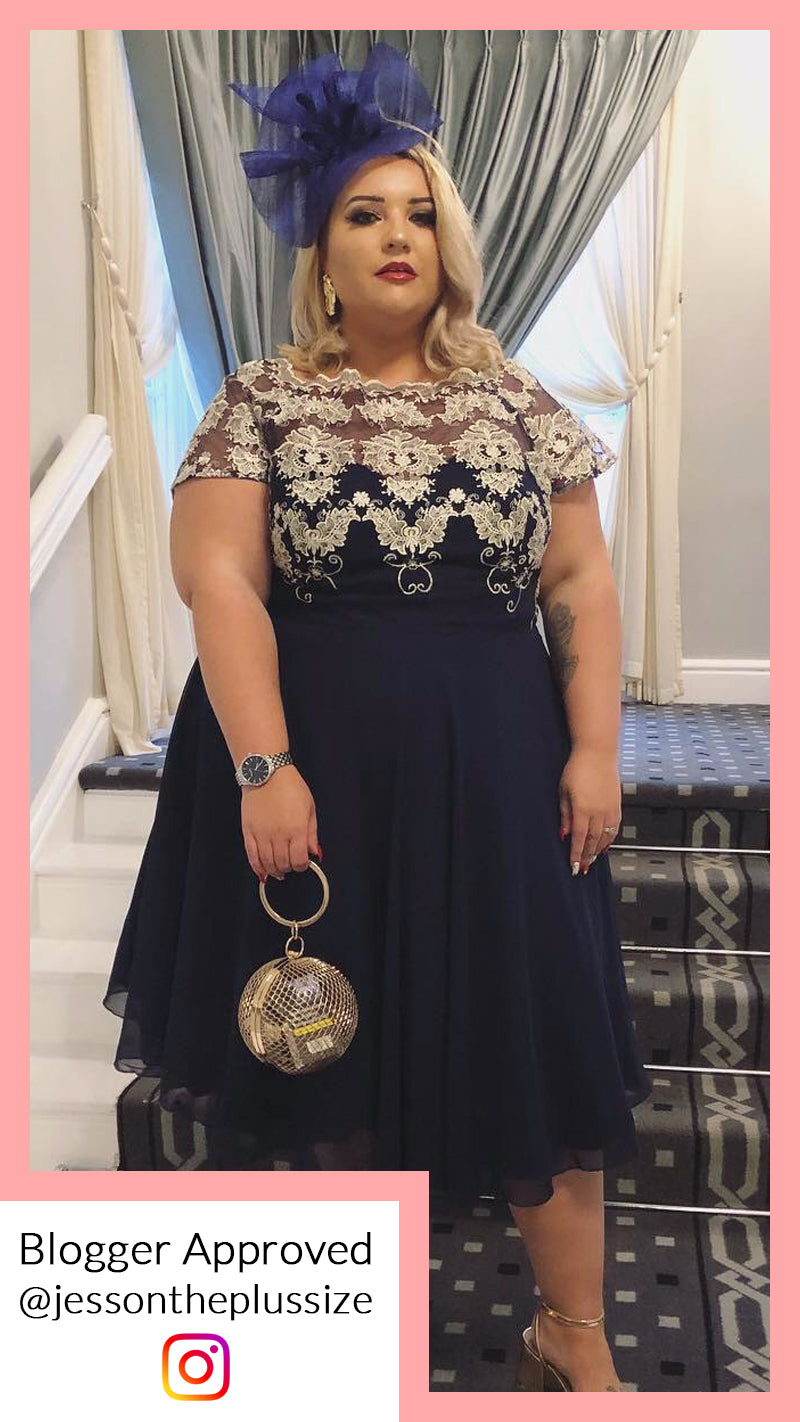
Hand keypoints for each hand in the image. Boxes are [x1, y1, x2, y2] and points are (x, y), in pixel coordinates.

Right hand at [241, 765, 320, 881]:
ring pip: (267, 864)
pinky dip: (257, 868)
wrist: (267, 773)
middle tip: (290, 862)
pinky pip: (251, 856)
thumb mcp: (309, 808)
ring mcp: (261, 834)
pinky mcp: (247, 831)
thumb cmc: (290, 787)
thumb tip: (314, 853)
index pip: (299, 861)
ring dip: (275, 870)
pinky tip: (263, 872)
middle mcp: (278, 835)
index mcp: (296, 829)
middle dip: (289, 868)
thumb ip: (311, 833)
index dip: (302, 866)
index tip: (302, 861)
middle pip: (283, 864)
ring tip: (279, 868)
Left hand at [558, 746, 620, 873]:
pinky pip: (614, 828)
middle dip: (587, 857)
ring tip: (592, 861)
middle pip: (593, 842)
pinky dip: (609, 839)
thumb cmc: (577, 769)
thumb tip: (564, 834)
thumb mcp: (564, 792)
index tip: (573, 867)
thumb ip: (565, 815)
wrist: (598, 754)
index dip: (576, 855)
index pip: (579, 839)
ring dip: (598, 851)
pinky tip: (605, 845)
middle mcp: (598, 813)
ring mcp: (610, 809)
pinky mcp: (617, 805)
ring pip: (605, 837)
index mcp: (583, 810)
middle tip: (582, 869)